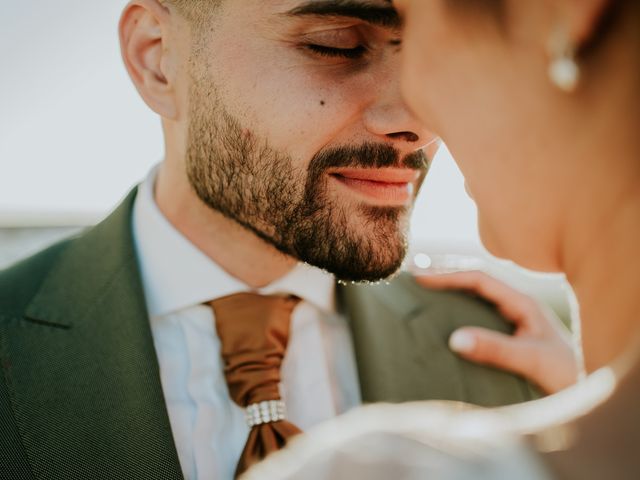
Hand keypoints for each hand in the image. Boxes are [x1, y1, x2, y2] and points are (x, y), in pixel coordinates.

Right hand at [415, 271, 579, 393]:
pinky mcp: (507, 339)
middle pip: (474, 283)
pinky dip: (455, 314)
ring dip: (449, 294)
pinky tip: (441, 323)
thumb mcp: (531, 359)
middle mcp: (515, 308)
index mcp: (522, 303)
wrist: (587, 392)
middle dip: (444, 276)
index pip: (480, 279)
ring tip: (419, 293)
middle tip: (413, 275)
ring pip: (474, 300)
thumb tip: (454, 338)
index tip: (421, 278)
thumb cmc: (568, 375)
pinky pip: (476, 319)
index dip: (449, 275)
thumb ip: (496, 349)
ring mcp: (511, 322)